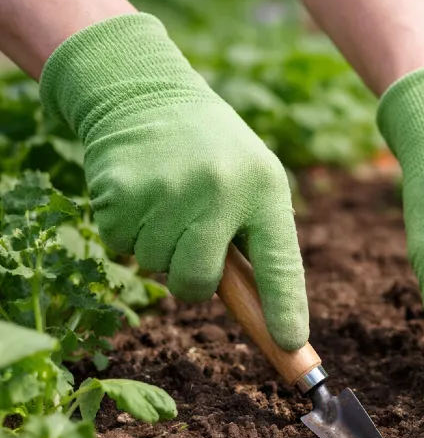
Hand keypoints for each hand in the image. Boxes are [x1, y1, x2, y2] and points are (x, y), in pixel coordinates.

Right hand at [39, 14, 307, 349]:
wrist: (146, 93)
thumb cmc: (214, 153)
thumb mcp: (252, 181)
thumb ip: (257, 241)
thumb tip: (269, 321)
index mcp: (264, 189)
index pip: (280, 264)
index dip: (284, 309)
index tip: (291, 345)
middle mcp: (221, 189)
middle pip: (197, 282)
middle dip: (190, 280)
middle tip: (190, 246)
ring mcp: (169, 188)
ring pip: (153, 266)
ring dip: (154, 248)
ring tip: (166, 204)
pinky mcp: (121, 188)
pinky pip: (119, 244)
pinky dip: (124, 230)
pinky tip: (139, 195)